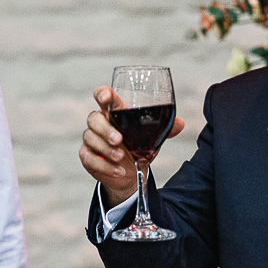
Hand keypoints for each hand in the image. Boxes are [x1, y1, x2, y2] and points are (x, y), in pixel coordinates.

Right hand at [79, 86, 184, 207]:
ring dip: (106, 149)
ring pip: (90, 138)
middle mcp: (99, 123)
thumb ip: (164, 129)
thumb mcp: (152, 138)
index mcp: (114, 113)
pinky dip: (105, 166)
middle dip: (105, 129)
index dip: (101, 94)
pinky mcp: (87, 156)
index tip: (104, 97)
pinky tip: (119, 170)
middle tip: (119, 140)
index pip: (103, 97)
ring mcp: (91, 140)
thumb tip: (180, 123)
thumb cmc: (137, 148)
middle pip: (93, 119)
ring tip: (121, 158)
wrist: (129, 173)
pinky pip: (89, 158)